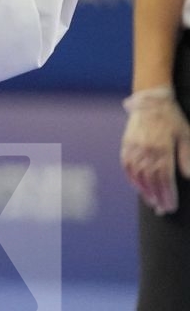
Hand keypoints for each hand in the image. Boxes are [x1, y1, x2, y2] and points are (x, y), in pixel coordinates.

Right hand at [122, 87, 189, 214]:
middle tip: (163, 210)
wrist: (151, 100)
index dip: (167, 194)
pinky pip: (127, 165)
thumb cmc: (172, 118)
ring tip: (152, 202)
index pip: (164, 178)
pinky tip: (138, 187)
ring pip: (138, 175)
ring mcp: (134, 148)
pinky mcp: (127, 144)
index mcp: (162, 149)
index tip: (170, 206)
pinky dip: (131, 178)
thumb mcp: (185, 134)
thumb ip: (186, 156)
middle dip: (158, 197)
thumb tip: (187, 176)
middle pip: (151, 180)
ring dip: (145, 191)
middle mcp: (146, 150)